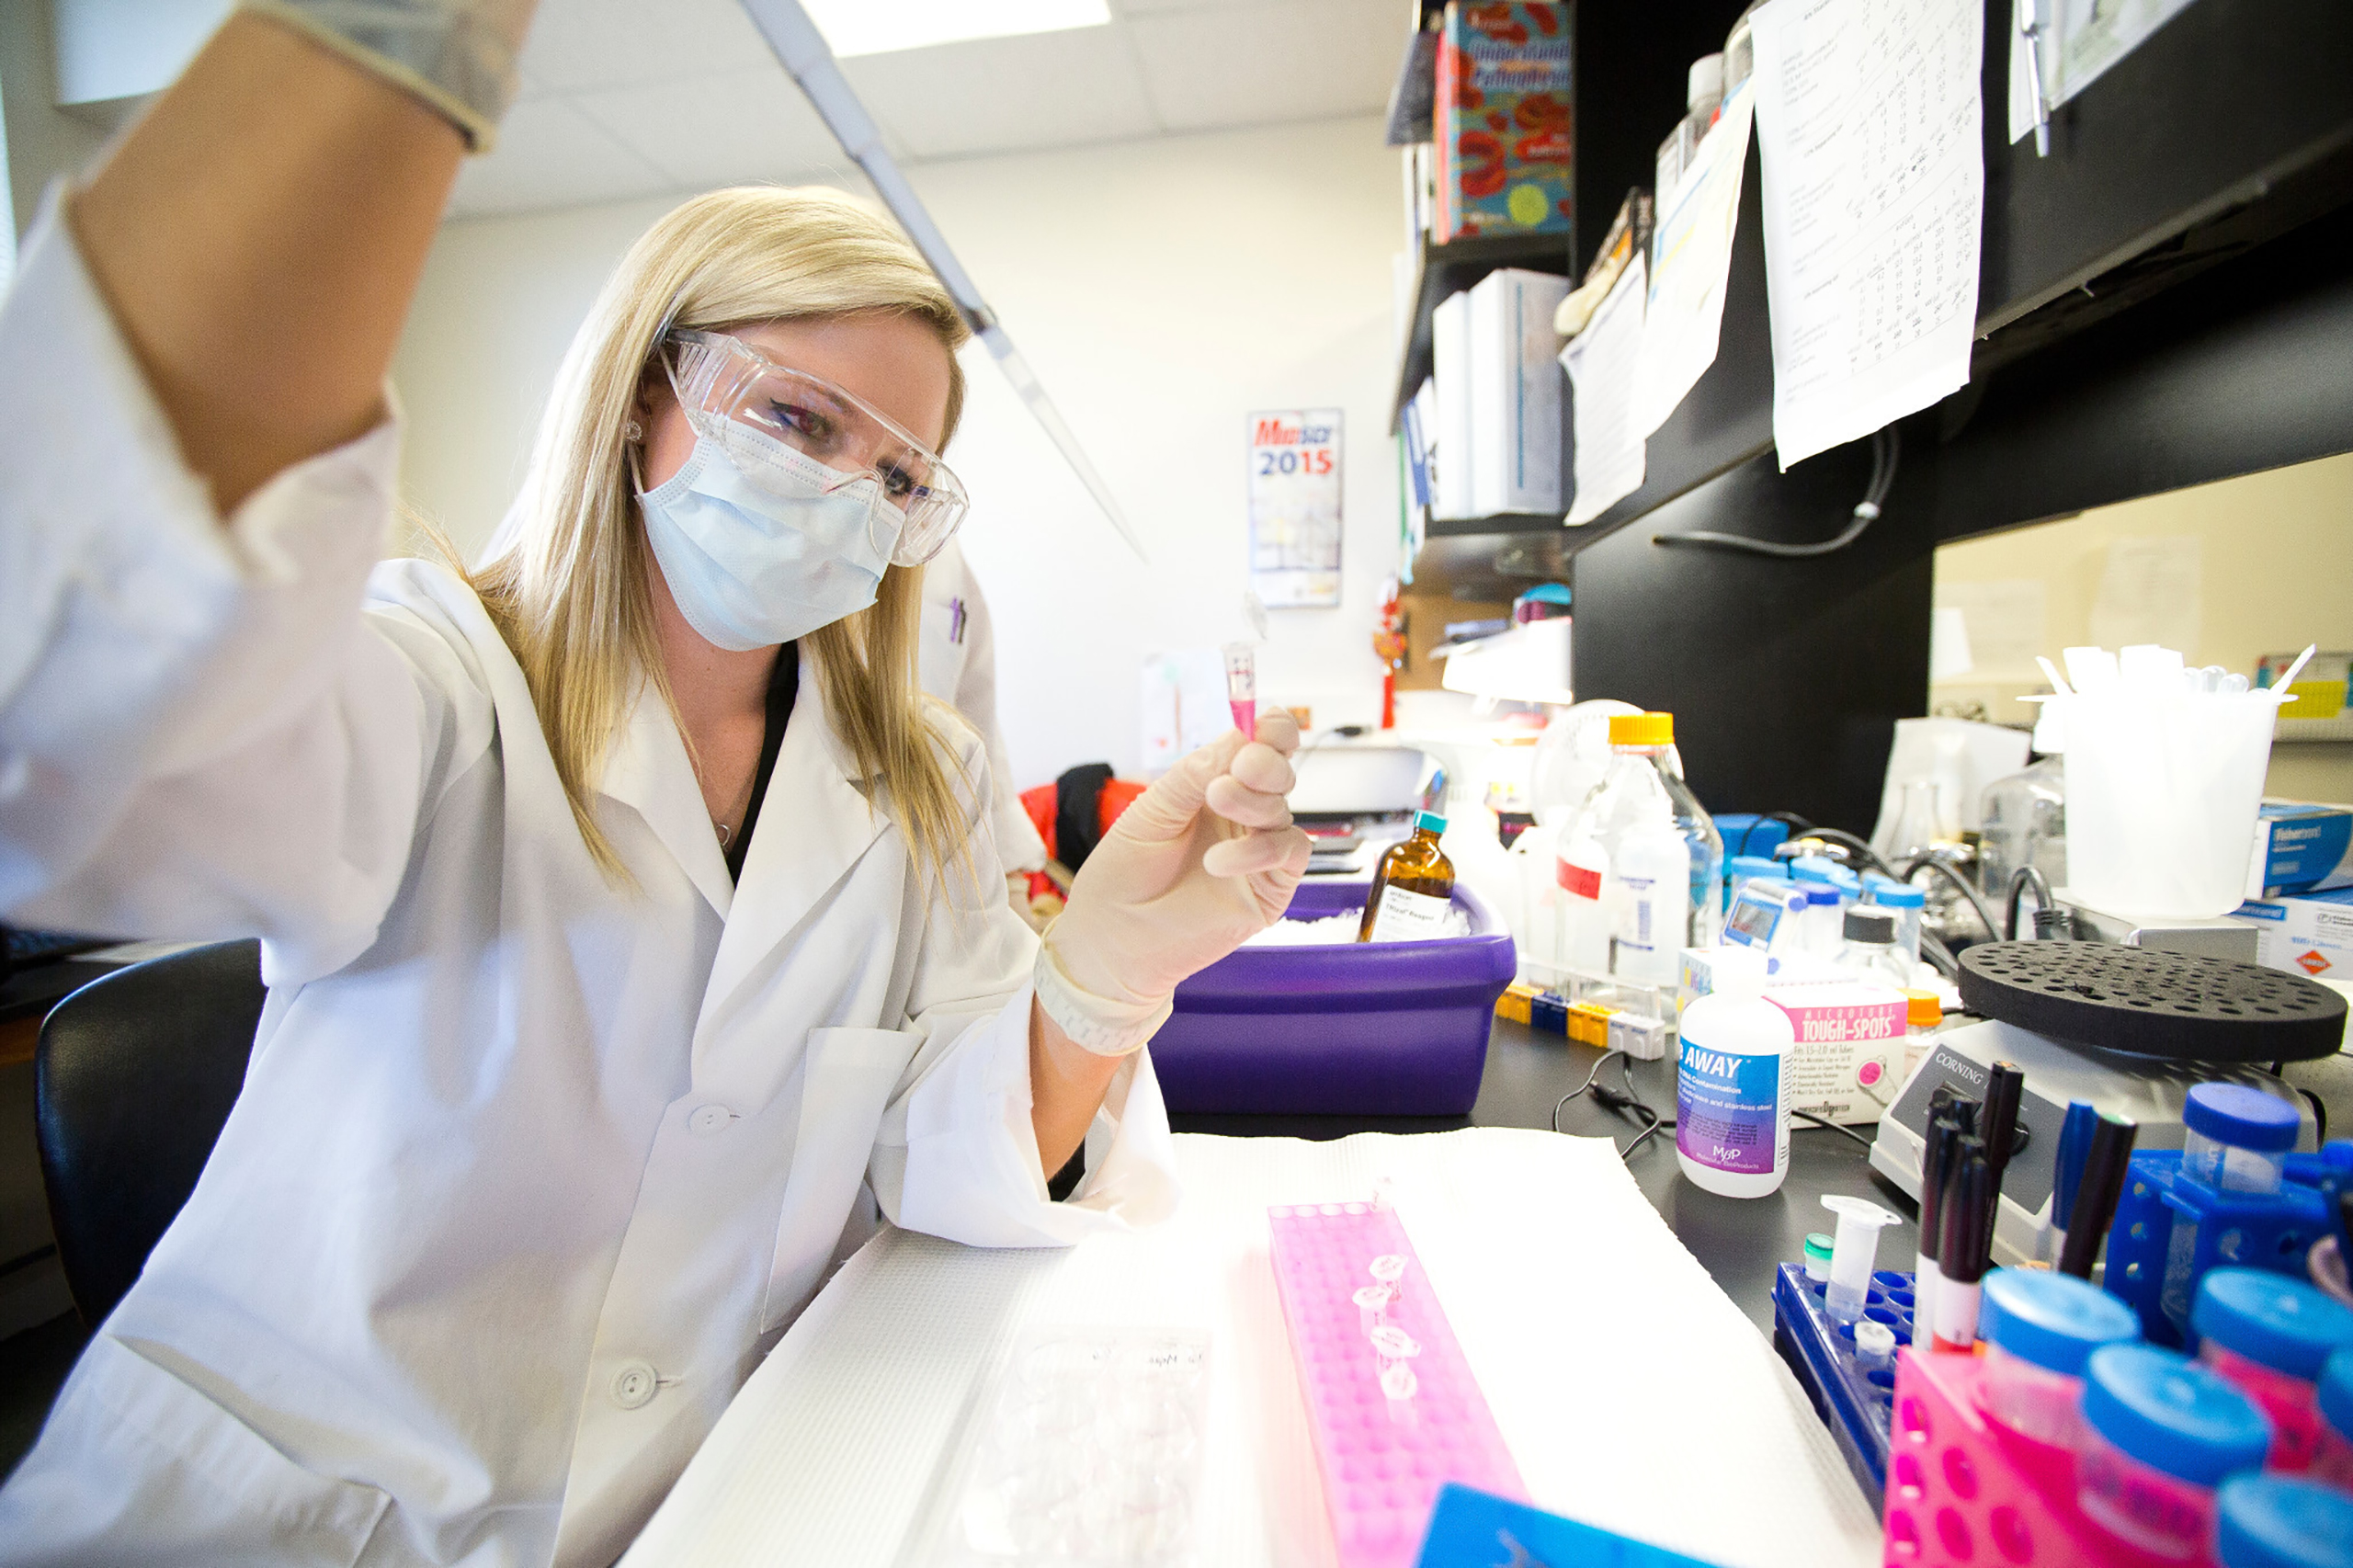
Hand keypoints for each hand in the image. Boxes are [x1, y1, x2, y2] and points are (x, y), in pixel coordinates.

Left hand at [1034, 712, 1311, 1053]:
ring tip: (1217, 800)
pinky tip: (1219, 861)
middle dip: (1264, 762)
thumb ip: (1192, 776)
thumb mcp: (1150, 813)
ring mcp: (1257, 852)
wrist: (1112, 940)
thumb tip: (1238, 738)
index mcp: (1213, 788)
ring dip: (1255, 799)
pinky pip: (1289, 854)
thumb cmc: (1122, 876)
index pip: (1258, 748)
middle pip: (1278, 773)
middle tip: (1237, 767)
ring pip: (1283, 809)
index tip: (1265, 724)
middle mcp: (1241, 815)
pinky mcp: (1269, 889)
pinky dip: (1260, 849)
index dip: (1271, 731)